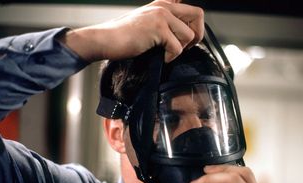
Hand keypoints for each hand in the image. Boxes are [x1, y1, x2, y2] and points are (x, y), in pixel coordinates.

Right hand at [60, 0, 203, 61]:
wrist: (105, 40)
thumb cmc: (124, 37)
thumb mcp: (147, 23)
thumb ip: (165, 23)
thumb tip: (186, 36)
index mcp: (163, 4)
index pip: (193, 10)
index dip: (195, 27)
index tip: (185, 41)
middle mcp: (164, 6)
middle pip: (198, 16)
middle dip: (195, 36)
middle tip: (183, 48)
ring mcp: (161, 16)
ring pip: (189, 35)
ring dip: (180, 49)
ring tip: (166, 53)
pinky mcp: (157, 28)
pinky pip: (177, 47)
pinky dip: (170, 57)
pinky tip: (160, 57)